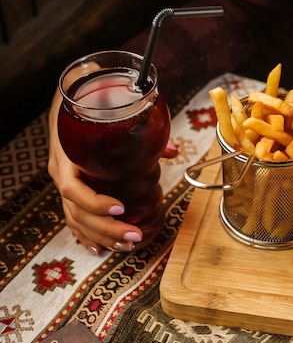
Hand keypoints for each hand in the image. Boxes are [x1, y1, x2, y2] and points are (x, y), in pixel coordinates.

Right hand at [48, 91, 177, 254]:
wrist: (71, 102)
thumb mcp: (111, 119)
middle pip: (77, 212)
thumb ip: (142, 135)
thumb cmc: (92, 111)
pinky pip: (74, 219)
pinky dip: (87, 236)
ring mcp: (63, 184)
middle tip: (135, 236)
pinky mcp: (70, 192)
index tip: (120, 207)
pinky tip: (101, 249)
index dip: (94, 202)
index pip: (73, 188)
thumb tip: (173, 151)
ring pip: (77, 220)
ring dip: (102, 237)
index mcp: (67, 157)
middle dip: (106, 229)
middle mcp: (62, 174)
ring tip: (128, 245)